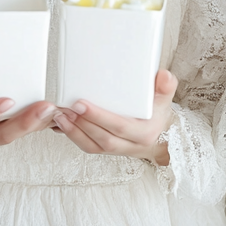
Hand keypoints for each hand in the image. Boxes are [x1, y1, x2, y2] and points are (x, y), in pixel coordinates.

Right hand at [0, 73, 56, 171]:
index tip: (6, 100)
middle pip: (0, 138)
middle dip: (23, 124)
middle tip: (44, 107)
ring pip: (14, 138)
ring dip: (36, 125)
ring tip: (54, 108)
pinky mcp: (1, 136)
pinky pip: (21, 134)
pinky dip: (39, 125)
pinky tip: (56, 113)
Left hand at [53, 70, 176, 165]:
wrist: (161, 136)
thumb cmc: (158, 114)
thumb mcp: (165, 99)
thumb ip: (166, 86)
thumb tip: (164, 75)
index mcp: (144, 133)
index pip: (120, 126)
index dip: (99, 117)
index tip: (81, 103)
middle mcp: (131, 146)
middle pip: (103, 138)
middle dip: (81, 124)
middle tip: (64, 108)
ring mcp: (118, 150)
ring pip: (92, 146)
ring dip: (73, 131)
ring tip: (59, 115)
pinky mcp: (106, 150)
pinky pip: (88, 147)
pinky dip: (73, 136)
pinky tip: (61, 124)